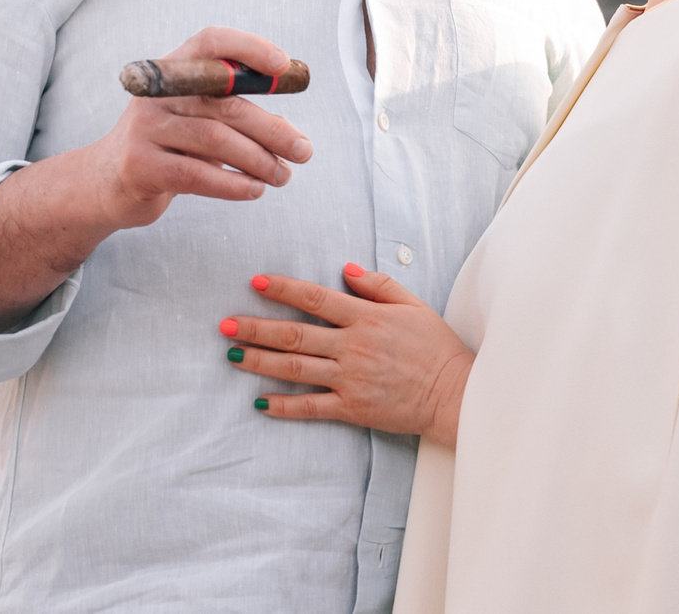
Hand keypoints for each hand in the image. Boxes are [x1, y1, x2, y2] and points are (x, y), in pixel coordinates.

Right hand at [79, 27, 313, 229]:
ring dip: (259, 161)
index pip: (212, 42)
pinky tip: (254, 190)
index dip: (250, 48)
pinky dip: (233, 184)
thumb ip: (233, 115)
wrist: (105, 184)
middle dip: (273, 129)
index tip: (286, 67)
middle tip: (304, 151)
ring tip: (283, 176)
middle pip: (226, 104)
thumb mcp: (196, 120)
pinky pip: (197, 175)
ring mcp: (144, 128)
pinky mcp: (140, 166)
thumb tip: (289, 132)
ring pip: (215, 140)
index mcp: (173, 70)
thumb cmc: (168, 148)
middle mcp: (157, 94)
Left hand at [227, 265, 474, 447]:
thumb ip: (379, 285)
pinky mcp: (351, 408)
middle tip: (225, 324)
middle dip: (256, 327)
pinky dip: (283, 406)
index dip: (284, 289)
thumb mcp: (413, 305)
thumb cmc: (435, 347)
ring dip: (260, 360)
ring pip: (294, 368)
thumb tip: (346, 271)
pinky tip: (260, 402)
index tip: (257, 282)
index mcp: (367, 318)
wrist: (452, 393)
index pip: (316, 299)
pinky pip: (310, 407)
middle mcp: (353, 346)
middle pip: (295, 334)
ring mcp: (350, 379)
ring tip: (232, 354)